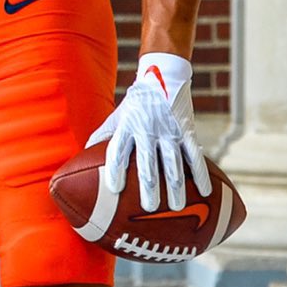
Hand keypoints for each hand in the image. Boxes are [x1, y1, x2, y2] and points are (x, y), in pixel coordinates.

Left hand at [88, 52, 211, 212]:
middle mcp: (147, 130)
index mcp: (127, 128)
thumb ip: (101, 137)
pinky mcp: (186, 130)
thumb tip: (82, 158)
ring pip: (173, 163)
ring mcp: (168, 131)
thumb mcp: (115, 118)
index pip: (118, 151)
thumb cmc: (135, 105)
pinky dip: (201, 174)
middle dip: (148, 187)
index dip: (115, 169)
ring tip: (175, 207)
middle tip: (148, 208)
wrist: (162, 79)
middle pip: (147, 162)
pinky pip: (195, 155)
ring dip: (175, 187)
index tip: (115, 189)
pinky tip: (205, 192)